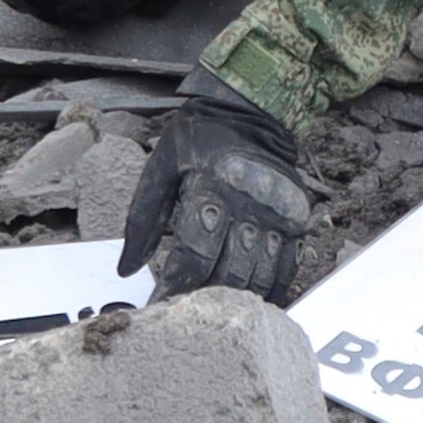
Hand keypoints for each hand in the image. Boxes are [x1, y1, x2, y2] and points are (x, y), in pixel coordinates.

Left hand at [133, 76, 316, 304]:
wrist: (254, 109)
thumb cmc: (199, 138)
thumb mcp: (161, 166)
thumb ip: (142, 217)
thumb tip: (126, 268)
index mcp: (213, 188)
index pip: (194, 253)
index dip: (175, 286)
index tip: (159, 304)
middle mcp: (251, 204)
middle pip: (230, 271)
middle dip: (204, 298)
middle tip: (184, 313)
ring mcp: (278, 214)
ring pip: (261, 275)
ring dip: (236, 299)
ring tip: (214, 312)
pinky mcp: (297, 219)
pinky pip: (289, 267)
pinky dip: (272, 291)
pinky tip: (252, 304)